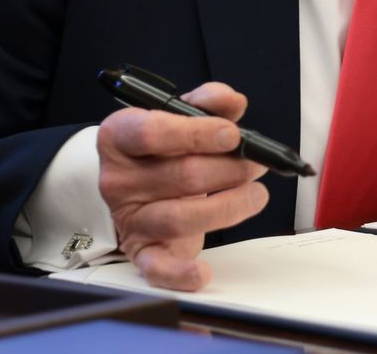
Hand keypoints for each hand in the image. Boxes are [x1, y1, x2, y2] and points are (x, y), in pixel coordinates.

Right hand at [97, 82, 268, 290]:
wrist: (140, 183)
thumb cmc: (164, 148)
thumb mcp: (181, 115)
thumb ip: (208, 102)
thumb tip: (231, 102)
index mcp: (120, 136)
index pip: (152, 133)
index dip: (197, 133)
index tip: (232, 135)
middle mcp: (119, 178)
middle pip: (181, 175)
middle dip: (230, 169)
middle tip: (256, 163)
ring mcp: (130, 217)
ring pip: (179, 217)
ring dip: (229, 206)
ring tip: (255, 194)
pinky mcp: (142, 249)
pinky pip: (157, 267)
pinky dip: (180, 273)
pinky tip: (203, 272)